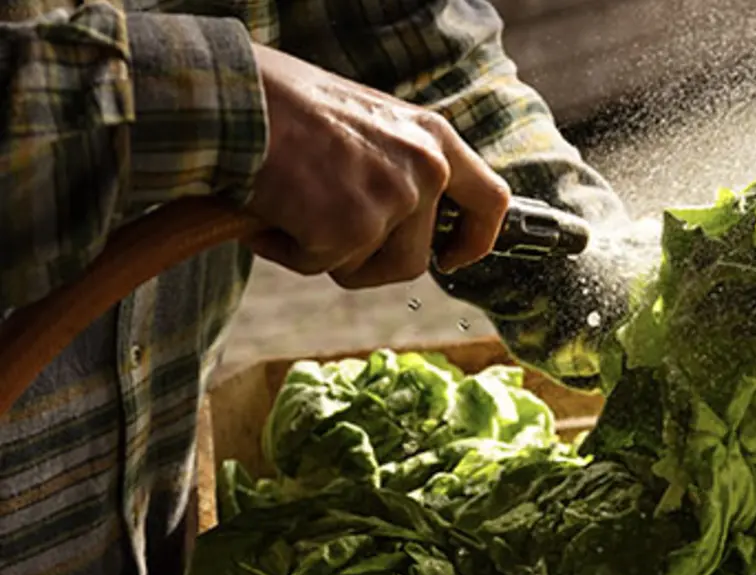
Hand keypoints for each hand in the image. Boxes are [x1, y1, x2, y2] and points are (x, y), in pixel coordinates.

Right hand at [243, 44, 509, 284]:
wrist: (237, 97)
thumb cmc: (287, 105)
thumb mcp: (371, 122)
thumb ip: (400, 163)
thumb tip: (408, 218)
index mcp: (435, 139)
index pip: (490, 201)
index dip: (475, 240)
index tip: (453, 258)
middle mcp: (426, 169)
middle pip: (414, 259)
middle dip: (367, 260)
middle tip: (323, 230)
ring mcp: (393, 200)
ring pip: (364, 268)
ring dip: (326, 253)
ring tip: (294, 206)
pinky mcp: (352, 228)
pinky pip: (319, 265)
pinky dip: (288, 249)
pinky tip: (270, 209)